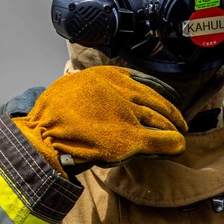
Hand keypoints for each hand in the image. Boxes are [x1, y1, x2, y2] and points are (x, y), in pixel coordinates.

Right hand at [12, 66, 187, 175]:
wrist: (42, 133)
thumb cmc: (52, 114)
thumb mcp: (73, 88)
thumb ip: (92, 91)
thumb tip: (99, 100)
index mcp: (108, 76)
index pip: (145, 82)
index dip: (161, 92)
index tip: (171, 98)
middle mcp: (122, 91)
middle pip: (156, 101)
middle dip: (171, 112)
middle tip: (181, 121)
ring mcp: (127, 114)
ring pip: (161, 119)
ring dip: (173, 128)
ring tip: (180, 134)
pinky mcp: (130, 137)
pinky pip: (160, 140)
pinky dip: (171, 143)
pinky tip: (179, 147)